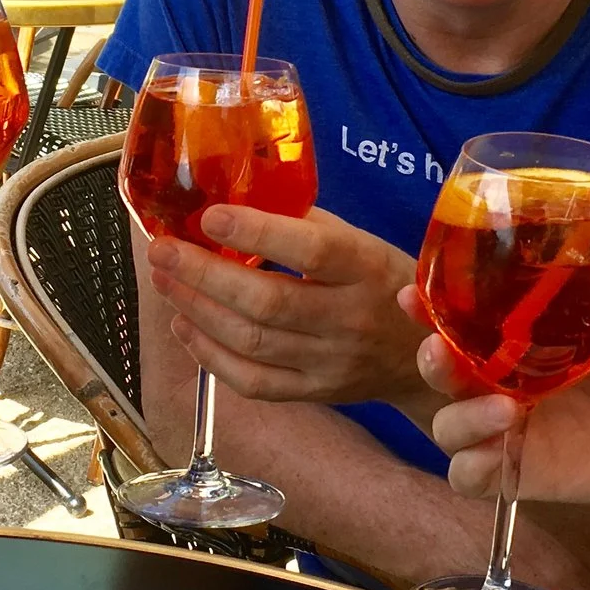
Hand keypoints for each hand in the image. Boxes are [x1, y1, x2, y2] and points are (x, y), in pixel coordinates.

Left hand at [149, 206, 423, 405]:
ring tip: (166, 280)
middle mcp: (349, 318)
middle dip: (205, 275)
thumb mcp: (361, 241)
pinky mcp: (315, 391)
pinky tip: (185, 326)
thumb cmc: (382, 282)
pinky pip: (253, 381)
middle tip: (164, 251)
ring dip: (198, 310)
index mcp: (365, 267)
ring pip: (253, 342)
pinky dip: (211, 356)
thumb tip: (234, 197)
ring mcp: (330, 362)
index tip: (209, 216)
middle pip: (268, 303)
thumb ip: (305, 222)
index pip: (311, 250)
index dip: (257, 232)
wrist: (425, 355)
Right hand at [417, 280, 589, 511]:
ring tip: (507, 409)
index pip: (459, 318)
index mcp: (519, 338)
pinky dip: (472, 467)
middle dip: (430, 360)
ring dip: (462, 417)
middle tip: (442, 351)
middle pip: (439, 371)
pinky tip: (498, 453)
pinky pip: (469, 476)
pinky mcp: (517, 473)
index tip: (411, 296)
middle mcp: (500, 380)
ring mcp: (505, 429)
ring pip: (447, 425)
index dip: (428, 307)